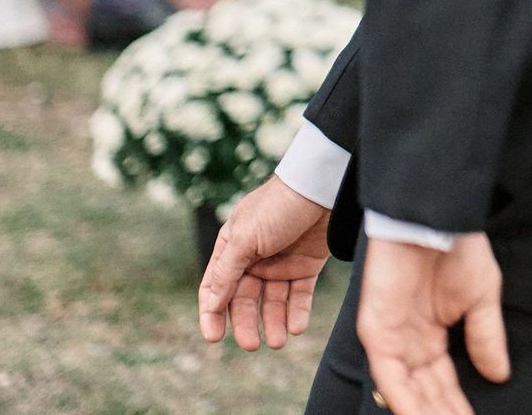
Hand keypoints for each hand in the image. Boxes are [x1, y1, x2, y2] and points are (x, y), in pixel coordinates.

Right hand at [198, 175, 331, 351]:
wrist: (321, 186)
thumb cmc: (277, 206)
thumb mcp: (244, 238)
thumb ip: (227, 272)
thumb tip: (211, 304)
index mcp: (232, 248)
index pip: (215, 288)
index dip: (212, 314)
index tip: (213, 338)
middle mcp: (254, 259)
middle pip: (244, 300)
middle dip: (246, 324)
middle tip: (253, 345)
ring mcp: (281, 263)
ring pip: (272, 302)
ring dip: (273, 323)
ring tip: (278, 342)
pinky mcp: (306, 265)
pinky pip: (299, 295)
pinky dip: (297, 312)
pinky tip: (297, 327)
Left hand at [357, 234, 510, 414]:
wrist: (435, 216)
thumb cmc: (458, 247)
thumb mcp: (482, 296)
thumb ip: (486, 337)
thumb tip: (500, 374)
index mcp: (432, 335)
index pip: (443, 383)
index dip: (457, 407)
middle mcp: (410, 343)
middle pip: (426, 392)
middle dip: (443, 414)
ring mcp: (391, 338)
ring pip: (406, 391)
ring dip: (425, 413)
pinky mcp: (377, 330)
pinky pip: (388, 374)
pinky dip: (402, 399)